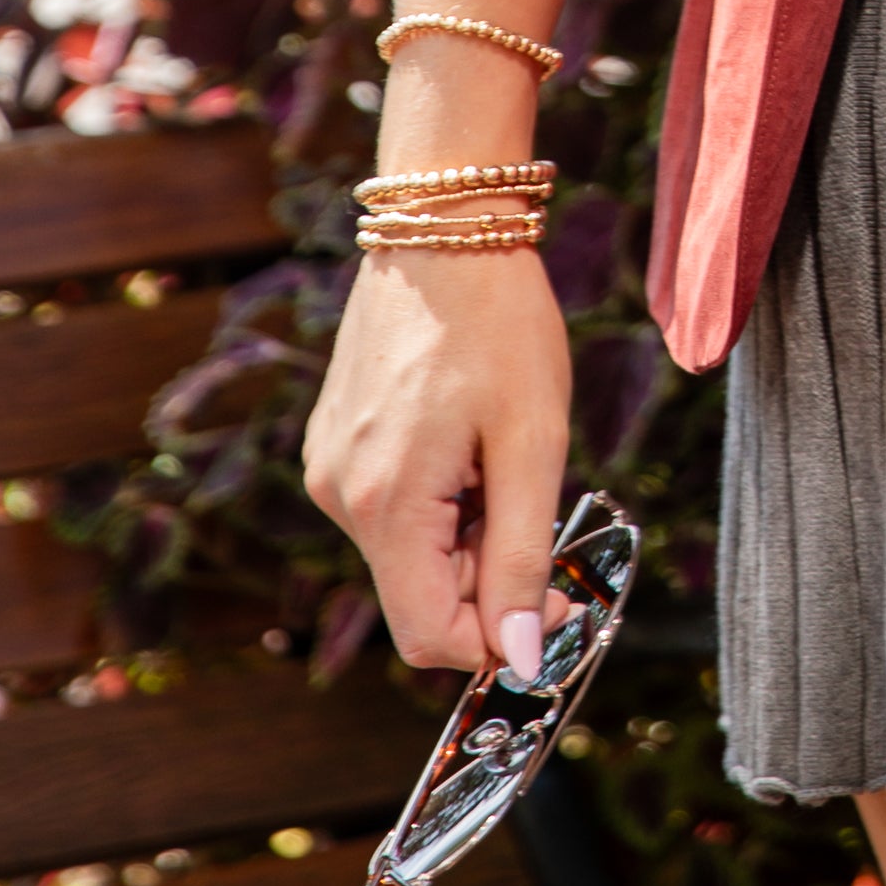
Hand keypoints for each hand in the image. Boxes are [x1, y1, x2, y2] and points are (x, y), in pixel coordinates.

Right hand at [303, 246, 573, 680]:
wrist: (444, 228)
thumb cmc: (499, 323)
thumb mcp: (532, 442)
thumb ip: (520, 556)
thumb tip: (520, 657)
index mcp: (384, 504)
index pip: (427, 638)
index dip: (497, 640)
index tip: (555, 597)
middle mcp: (338, 496)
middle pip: (421, 595)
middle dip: (488, 575)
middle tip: (538, 501)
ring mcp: (330, 466)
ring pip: (410, 552)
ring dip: (467, 532)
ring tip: (501, 452)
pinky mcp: (335, 443)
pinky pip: (393, 507)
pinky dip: (442, 499)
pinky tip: (469, 436)